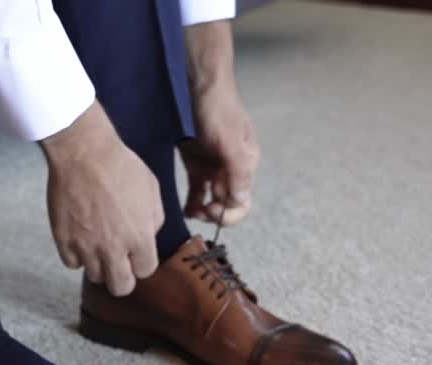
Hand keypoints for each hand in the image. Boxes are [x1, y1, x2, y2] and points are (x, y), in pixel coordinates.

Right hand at [40, 102, 161, 296]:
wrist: (84, 153)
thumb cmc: (120, 166)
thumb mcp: (152, 190)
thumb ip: (153, 220)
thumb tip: (147, 236)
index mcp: (140, 237)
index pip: (145, 271)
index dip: (140, 262)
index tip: (135, 253)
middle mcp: (114, 248)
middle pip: (120, 287)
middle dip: (122, 278)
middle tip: (117, 263)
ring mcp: (86, 247)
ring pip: (95, 276)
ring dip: (98, 264)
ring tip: (97, 243)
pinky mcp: (64, 241)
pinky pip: (72, 263)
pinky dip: (76, 255)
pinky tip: (80, 237)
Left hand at [182, 21, 258, 226]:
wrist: (198, 84)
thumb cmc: (218, 109)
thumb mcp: (230, 141)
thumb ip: (238, 172)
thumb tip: (240, 201)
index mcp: (245, 164)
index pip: (243, 201)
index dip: (229, 213)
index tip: (212, 211)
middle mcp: (231, 168)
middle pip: (227, 203)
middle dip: (215, 212)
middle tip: (200, 211)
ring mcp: (214, 165)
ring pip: (212, 198)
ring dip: (203, 210)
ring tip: (191, 213)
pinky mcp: (196, 162)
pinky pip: (197, 189)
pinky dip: (193, 201)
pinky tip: (185, 209)